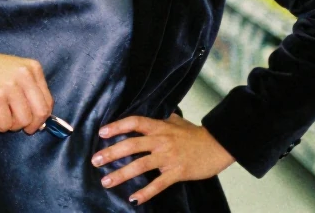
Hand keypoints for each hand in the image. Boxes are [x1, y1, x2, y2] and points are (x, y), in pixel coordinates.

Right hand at [0, 38, 53, 133]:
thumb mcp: (13, 71)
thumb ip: (29, 90)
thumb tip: (40, 121)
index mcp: (32, 68)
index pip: (48, 101)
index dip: (41, 118)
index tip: (31, 122)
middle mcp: (24, 75)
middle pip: (40, 113)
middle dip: (31, 126)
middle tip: (18, 126)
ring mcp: (9, 86)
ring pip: (23, 121)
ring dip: (11, 125)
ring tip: (1, 117)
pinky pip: (5, 124)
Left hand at [92, 113, 234, 205]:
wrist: (218, 145)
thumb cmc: (197, 135)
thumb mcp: (177, 122)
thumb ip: (162, 119)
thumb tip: (150, 116)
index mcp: (160, 127)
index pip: (134, 123)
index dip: (117, 126)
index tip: (102, 133)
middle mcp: (161, 141)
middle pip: (131, 145)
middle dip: (111, 153)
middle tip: (95, 160)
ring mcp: (168, 157)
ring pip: (140, 165)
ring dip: (121, 174)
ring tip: (107, 181)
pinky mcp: (177, 172)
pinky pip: (159, 184)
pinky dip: (146, 192)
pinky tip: (134, 198)